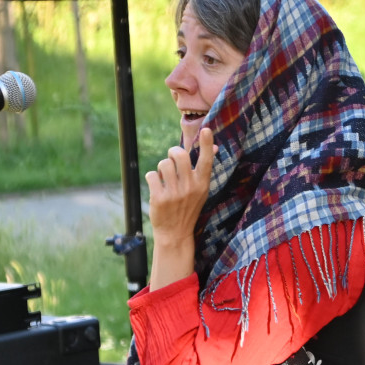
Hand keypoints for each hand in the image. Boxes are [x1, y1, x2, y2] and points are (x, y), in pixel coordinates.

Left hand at [146, 127, 217, 287]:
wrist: (175, 234)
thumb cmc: (188, 208)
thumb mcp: (200, 191)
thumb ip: (203, 169)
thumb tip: (213, 146)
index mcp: (202, 185)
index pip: (207, 161)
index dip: (206, 144)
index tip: (206, 129)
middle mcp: (190, 188)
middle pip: (180, 155)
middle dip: (173, 152)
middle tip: (172, 158)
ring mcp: (175, 194)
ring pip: (164, 164)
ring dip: (161, 167)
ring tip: (164, 176)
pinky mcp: (159, 198)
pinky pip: (151, 175)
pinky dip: (152, 178)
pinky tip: (156, 186)